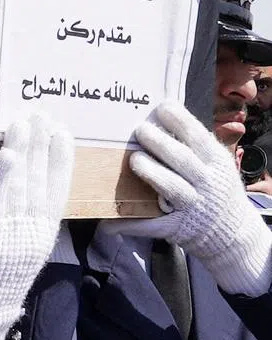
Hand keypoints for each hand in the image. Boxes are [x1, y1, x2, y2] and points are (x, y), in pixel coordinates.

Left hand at [0, 114, 73, 339]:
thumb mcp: (13, 253)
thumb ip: (17, 225)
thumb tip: (16, 192)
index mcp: (42, 237)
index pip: (58, 191)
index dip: (61, 160)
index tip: (62, 131)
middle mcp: (34, 234)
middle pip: (43, 182)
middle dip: (44, 145)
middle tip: (44, 114)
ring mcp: (13, 236)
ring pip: (23, 186)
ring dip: (25, 151)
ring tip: (26, 123)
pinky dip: (4, 177)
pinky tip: (7, 153)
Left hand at [118, 102, 271, 295]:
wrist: (232, 233)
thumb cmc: (215, 188)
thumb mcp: (217, 165)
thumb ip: (196, 146)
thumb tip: (164, 114)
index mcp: (216, 164)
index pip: (199, 139)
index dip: (181, 121)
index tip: (163, 107)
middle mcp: (207, 184)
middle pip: (183, 161)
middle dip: (162, 144)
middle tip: (140, 129)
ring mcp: (192, 206)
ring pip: (172, 188)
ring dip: (153, 173)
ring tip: (134, 158)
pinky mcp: (177, 227)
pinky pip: (150, 225)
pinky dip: (129, 224)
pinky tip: (107, 222)